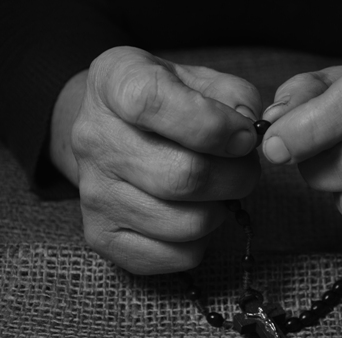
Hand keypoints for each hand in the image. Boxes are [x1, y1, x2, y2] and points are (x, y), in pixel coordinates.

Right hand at [51, 46, 261, 273]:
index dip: (211, 125)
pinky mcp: (102, 236)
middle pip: (182, 177)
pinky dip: (203, 241)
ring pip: (187, 223)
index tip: (244, 136)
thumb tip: (248, 128)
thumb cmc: (167, 102)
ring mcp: (94, 192)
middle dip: (236, 176)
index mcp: (114, 83)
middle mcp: (94, 138)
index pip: (152, 103)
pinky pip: (177, 256)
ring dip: (222, 209)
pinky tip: (195, 212)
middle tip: (246, 167)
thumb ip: (233, 94)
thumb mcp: (198, 77)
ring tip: (220, 190)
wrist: (114, 130)